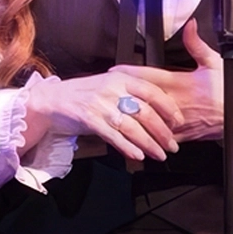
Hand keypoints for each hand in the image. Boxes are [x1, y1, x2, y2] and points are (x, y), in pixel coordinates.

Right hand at [25, 72, 180, 162]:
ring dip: (149, 143)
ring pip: (132, 126)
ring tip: (160, 154)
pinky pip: (114, 136)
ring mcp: (101, 104)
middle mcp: (113, 88)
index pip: (153, 91)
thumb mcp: (110, 86)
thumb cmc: (85, 95)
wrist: (53, 100)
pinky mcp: (89, 118)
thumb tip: (159, 111)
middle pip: (146, 112)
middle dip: (163, 131)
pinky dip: (128, 147)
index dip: (169, 107)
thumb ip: (132, 94)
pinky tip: (138, 156)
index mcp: (122, 77)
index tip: (179, 121)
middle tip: (173, 145)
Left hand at [108, 20, 232, 142]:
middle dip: (122, 94)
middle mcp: (176, 103)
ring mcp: (178, 121)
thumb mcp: (215, 63)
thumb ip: (197, 44)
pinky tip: (132, 132)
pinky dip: (145, 134)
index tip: (113, 71)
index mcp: (182, 83)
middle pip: (142, 98)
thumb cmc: (232, 91)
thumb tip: (189, 25)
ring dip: (130, 115)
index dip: (128, 74)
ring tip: (112, 111)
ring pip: (148, 119)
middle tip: (105, 91)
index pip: (149, 77)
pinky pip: (159, 136)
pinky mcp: (182, 135)